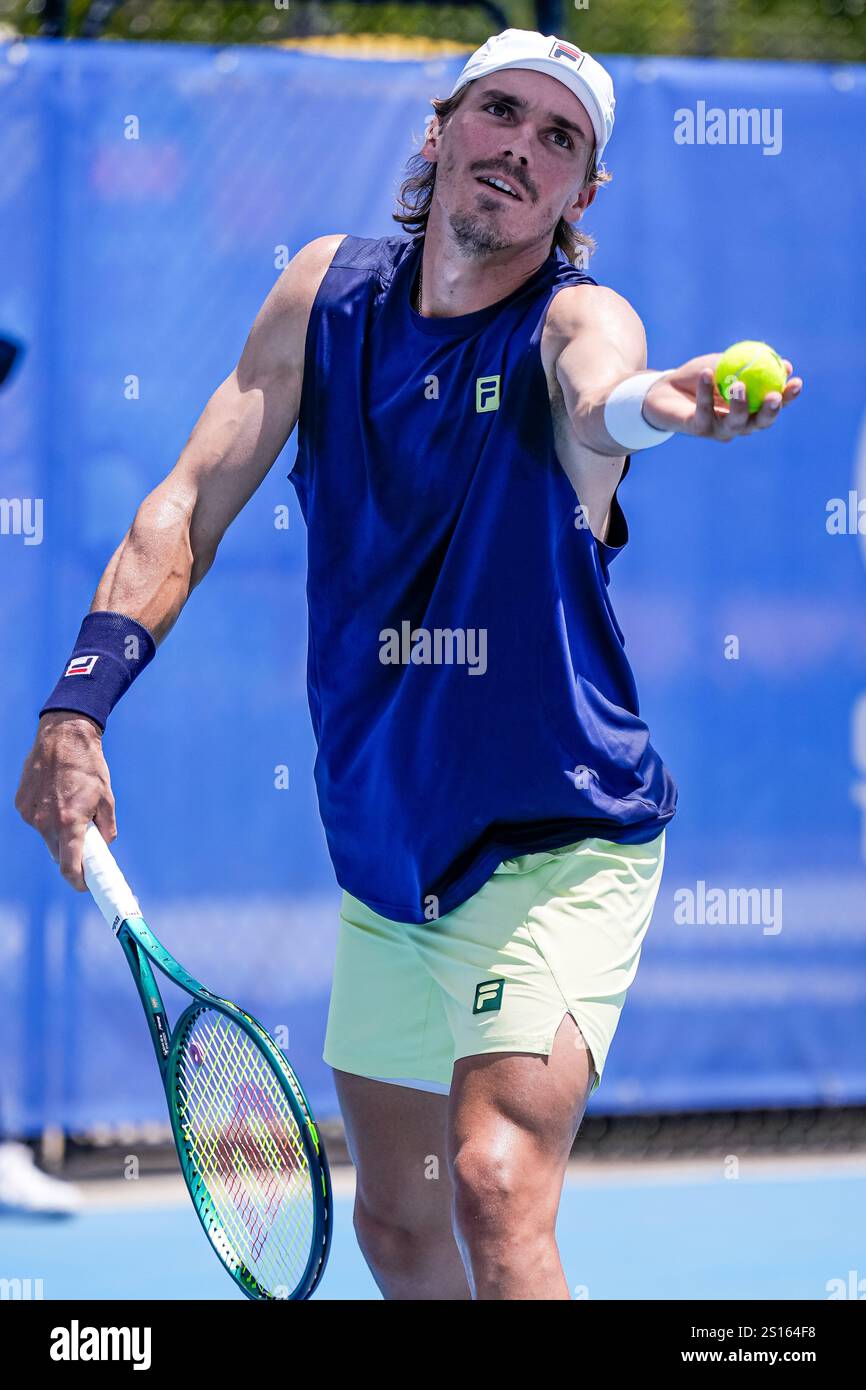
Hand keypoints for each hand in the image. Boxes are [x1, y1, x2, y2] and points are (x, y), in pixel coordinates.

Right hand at [15, 711, 116, 890]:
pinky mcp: (21, 805)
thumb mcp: (107, 799)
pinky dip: (47, 818)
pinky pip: (37, 822)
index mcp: (70, 822)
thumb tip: (103, 847)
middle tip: (86, 846)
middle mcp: (46, 822)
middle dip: (71, 855)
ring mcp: (30, 814)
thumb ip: (106, 829)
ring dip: (59, 834)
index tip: (86, 885)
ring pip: (46, 837)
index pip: (70, 867)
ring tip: (71, 808)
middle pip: (57, 854)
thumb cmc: (89, 767)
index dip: (78, 881)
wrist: (63, 736)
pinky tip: (56, 798)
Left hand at [642, 353, 802, 440]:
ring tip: (738, 385)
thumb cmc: (700, 377)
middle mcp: (738, 424)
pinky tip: (706, 373)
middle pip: (760, 423)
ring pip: (735, 423)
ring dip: (739, 405)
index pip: (774, 405)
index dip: (788, 397)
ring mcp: (718, 429)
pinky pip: (704, 411)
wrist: (663, 390)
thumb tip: (784, 363)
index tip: (796, 382)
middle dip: (770, 411)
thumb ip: (751, 365)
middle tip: (774, 396)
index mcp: (751, 409)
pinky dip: (705, 391)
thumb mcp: (727, 364)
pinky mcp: (698, 429)